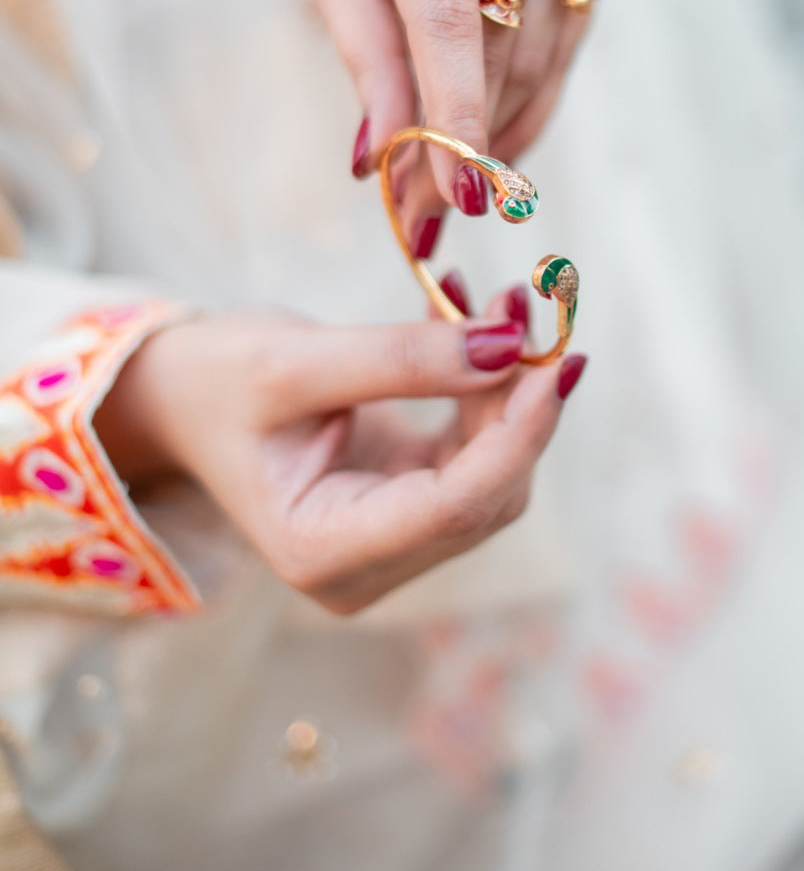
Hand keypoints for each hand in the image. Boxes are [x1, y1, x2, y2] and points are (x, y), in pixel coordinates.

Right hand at [95, 299, 586, 613]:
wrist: (181, 395)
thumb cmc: (216, 380)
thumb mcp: (295, 361)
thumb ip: (402, 359)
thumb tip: (509, 348)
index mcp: (322, 552)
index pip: (455, 507)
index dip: (517, 435)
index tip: (555, 358)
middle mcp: (363, 568)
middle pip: (485, 496)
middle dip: (517, 403)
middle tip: (524, 304)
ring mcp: (388, 546)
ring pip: (492, 477)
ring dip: (508, 392)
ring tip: (499, 302)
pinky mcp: (407, 512)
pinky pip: (474, 458)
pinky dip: (486, 395)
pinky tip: (477, 328)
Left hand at [305, 0, 609, 245]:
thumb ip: (362, 56)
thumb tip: (381, 159)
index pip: (446, 8)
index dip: (452, 107)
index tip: (452, 191)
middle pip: (497, 44)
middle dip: (462, 139)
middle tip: (425, 207)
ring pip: (541, 52)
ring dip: (500, 128)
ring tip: (456, 175)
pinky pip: (571, 36)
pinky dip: (534, 96)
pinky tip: (499, 128)